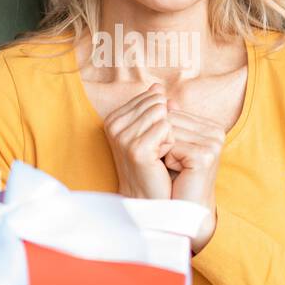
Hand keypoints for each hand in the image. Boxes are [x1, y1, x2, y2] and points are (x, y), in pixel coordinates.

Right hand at [103, 82, 174, 198]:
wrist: (150, 198)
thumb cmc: (154, 165)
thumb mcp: (152, 131)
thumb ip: (155, 107)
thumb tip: (159, 86)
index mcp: (114, 118)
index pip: (150, 96)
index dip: (162, 116)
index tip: (154, 139)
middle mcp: (113, 125)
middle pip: (156, 102)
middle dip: (166, 123)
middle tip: (158, 148)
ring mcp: (122, 137)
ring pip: (162, 113)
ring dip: (169, 134)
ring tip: (159, 154)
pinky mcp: (136, 149)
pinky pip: (166, 127)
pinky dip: (171, 143)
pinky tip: (161, 159)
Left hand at [162, 104, 223, 251]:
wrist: (184, 208)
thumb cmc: (174, 177)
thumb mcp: (170, 145)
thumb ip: (168, 119)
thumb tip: (157, 89)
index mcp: (210, 126)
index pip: (172, 112)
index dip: (160, 133)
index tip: (165, 152)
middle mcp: (216, 132)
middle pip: (170, 120)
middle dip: (160, 141)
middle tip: (168, 162)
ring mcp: (213, 143)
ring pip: (169, 132)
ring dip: (162, 151)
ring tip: (173, 168)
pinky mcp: (206, 156)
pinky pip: (172, 147)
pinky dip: (167, 160)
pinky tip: (176, 172)